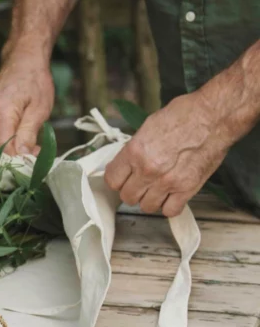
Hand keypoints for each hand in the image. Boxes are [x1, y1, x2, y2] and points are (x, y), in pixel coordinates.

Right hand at [0, 46, 54, 155]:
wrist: (22, 62)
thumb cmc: (34, 82)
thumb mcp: (39, 109)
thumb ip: (28, 134)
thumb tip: (22, 158)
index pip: (2, 149)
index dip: (15, 162)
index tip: (32, 164)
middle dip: (12, 160)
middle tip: (33, 154)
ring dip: (5, 155)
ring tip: (26, 148)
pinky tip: (11, 145)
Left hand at [104, 92, 230, 217]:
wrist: (214, 117)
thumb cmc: (185, 115)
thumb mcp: (148, 126)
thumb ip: (135, 149)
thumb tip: (127, 162)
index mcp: (135, 151)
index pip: (112, 180)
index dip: (117, 179)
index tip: (122, 177)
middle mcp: (149, 170)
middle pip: (127, 197)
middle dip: (133, 190)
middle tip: (141, 182)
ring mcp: (168, 182)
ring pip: (146, 207)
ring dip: (150, 199)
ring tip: (157, 188)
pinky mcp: (187, 189)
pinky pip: (170, 211)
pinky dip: (169, 205)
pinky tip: (171, 195)